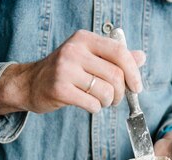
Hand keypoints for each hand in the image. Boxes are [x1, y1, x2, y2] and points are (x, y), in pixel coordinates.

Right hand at [0, 30, 145, 114]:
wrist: (30, 83)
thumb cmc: (64, 71)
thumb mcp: (88, 57)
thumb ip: (114, 57)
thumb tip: (141, 57)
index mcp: (84, 39)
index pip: (119, 52)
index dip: (133, 72)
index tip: (137, 87)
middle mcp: (74, 51)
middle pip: (115, 75)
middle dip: (121, 92)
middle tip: (115, 99)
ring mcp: (65, 70)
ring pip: (106, 91)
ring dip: (108, 102)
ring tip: (101, 101)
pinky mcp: (59, 89)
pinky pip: (92, 104)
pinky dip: (96, 108)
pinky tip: (89, 105)